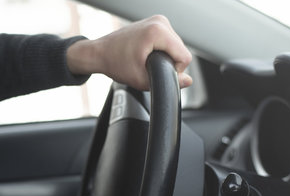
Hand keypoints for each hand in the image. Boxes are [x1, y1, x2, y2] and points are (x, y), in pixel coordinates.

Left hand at [66, 15, 192, 89]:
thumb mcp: (141, 79)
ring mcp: (158, 20)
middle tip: (148, 67)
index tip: (158, 73)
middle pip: (181, 50)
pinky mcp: (156, 23)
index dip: (175, 71)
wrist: (100, 53)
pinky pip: (169, 41)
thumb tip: (189, 81)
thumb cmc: (115, 63)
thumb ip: (167, 82)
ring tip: (146, 60)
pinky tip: (147, 54)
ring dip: (165, 57)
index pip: (184, 56)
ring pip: (176, 46)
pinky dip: (161, 50)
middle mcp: (160, 21)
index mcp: (158, 31)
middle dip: (169, 63)